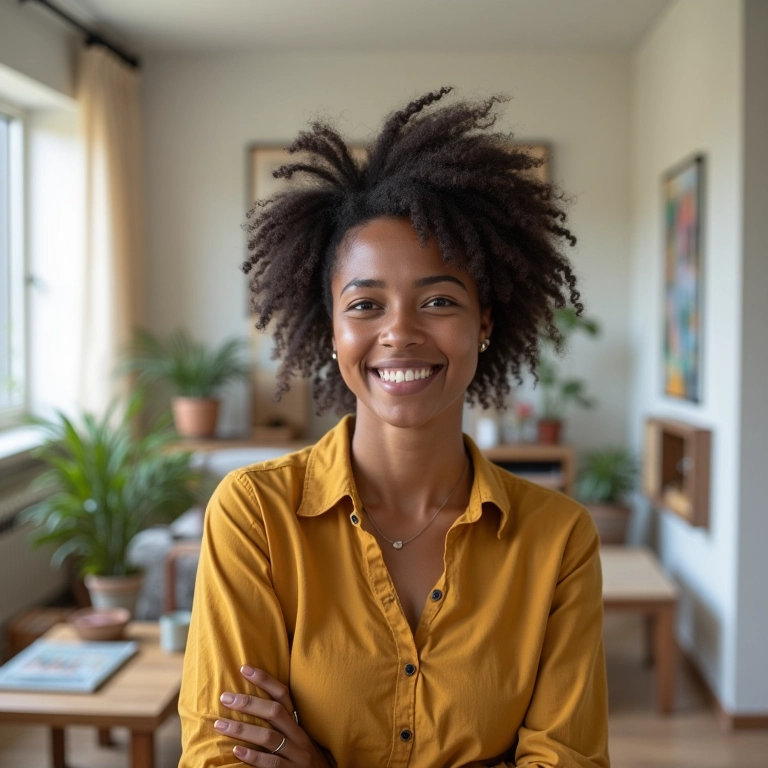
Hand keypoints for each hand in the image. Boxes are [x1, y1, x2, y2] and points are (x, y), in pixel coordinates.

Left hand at [216, 665, 331, 767]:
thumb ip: (281, 725)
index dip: (265, 680)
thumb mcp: (298, 738)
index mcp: (299, 723)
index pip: (283, 694)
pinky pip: (272, 763)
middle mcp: (299, 736)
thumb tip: (252, 705)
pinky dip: (253, 757)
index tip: (244, 668)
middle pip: (275, 713)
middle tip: (225, 698)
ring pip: (269, 738)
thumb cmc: (304, 759)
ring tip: (220, 725)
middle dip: (248, 703)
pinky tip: (236, 751)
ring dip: (242, 730)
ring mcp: (296, 755)